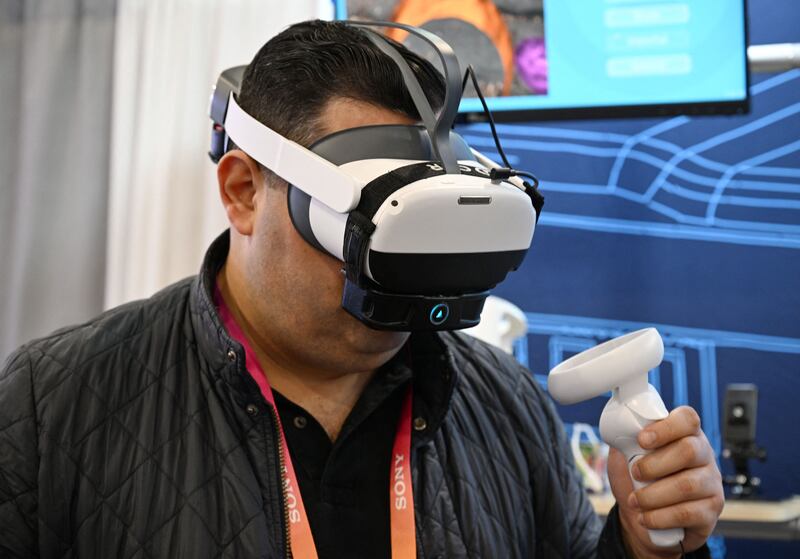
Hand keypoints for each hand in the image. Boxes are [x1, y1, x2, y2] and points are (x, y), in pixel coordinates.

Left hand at [607, 406, 723, 557]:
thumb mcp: (626, 455)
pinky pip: (687, 514)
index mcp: (685, 434)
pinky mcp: (710, 512)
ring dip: (652, 495)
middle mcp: (704, 455)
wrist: (642, 516)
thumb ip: (625, 439)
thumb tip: (620, 427)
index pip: (687, 419)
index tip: (642, 440)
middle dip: (654, 464)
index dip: (666, 427)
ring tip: (634, 501)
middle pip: (689, 450)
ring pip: (687, 486)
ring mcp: (711, 484)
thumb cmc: (637, 480)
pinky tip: (645, 517)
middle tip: (635, 473)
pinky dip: (659, 517)